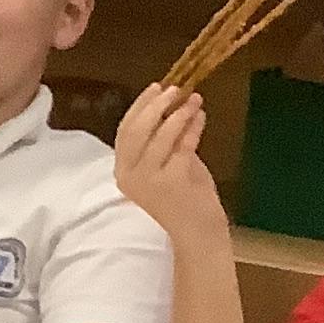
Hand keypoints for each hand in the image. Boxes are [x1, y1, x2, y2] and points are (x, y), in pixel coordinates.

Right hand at [112, 84, 228, 242]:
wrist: (197, 234)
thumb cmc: (183, 201)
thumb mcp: (165, 167)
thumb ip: (164, 142)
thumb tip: (173, 106)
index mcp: (122, 172)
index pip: (125, 131)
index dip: (139, 106)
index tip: (156, 87)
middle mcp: (129, 176)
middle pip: (137, 130)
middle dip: (156, 105)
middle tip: (175, 89)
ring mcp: (150, 180)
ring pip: (160, 135)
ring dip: (179, 113)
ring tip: (194, 100)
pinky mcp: (173, 181)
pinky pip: (183, 146)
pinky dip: (193, 128)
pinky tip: (201, 117)